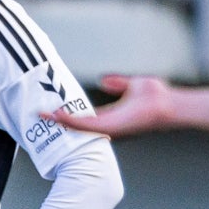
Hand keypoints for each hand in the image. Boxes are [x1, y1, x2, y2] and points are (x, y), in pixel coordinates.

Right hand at [50, 73, 172, 137]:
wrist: (169, 106)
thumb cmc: (157, 98)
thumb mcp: (132, 85)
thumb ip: (117, 84)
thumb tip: (103, 80)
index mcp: (111, 118)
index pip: (85, 117)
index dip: (69, 114)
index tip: (53, 109)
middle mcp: (108, 126)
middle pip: (77, 125)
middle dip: (58, 120)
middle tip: (39, 115)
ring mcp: (108, 129)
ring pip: (77, 127)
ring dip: (59, 121)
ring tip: (42, 115)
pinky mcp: (111, 128)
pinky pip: (86, 125)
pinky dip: (70, 121)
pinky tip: (57, 116)